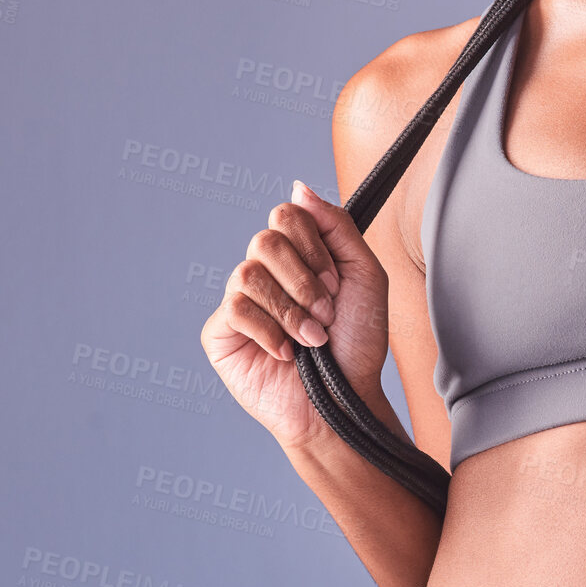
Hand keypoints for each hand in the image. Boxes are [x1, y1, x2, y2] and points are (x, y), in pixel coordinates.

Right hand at [200, 180, 390, 450]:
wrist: (345, 399)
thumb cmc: (357, 341)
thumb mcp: (364, 273)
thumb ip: (336, 225)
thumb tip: (299, 187)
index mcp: (299, 254)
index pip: (287, 215)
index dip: (312, 247)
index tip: (334, 282)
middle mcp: (267, 272)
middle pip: (264, 239)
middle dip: (303, 280)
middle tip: (325, 311)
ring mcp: (241, 300)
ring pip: (248, 273)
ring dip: (291, 310)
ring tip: (312, 338)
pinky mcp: (221, 333)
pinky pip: (234, 309)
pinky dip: (269, 331)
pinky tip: (286, 352)